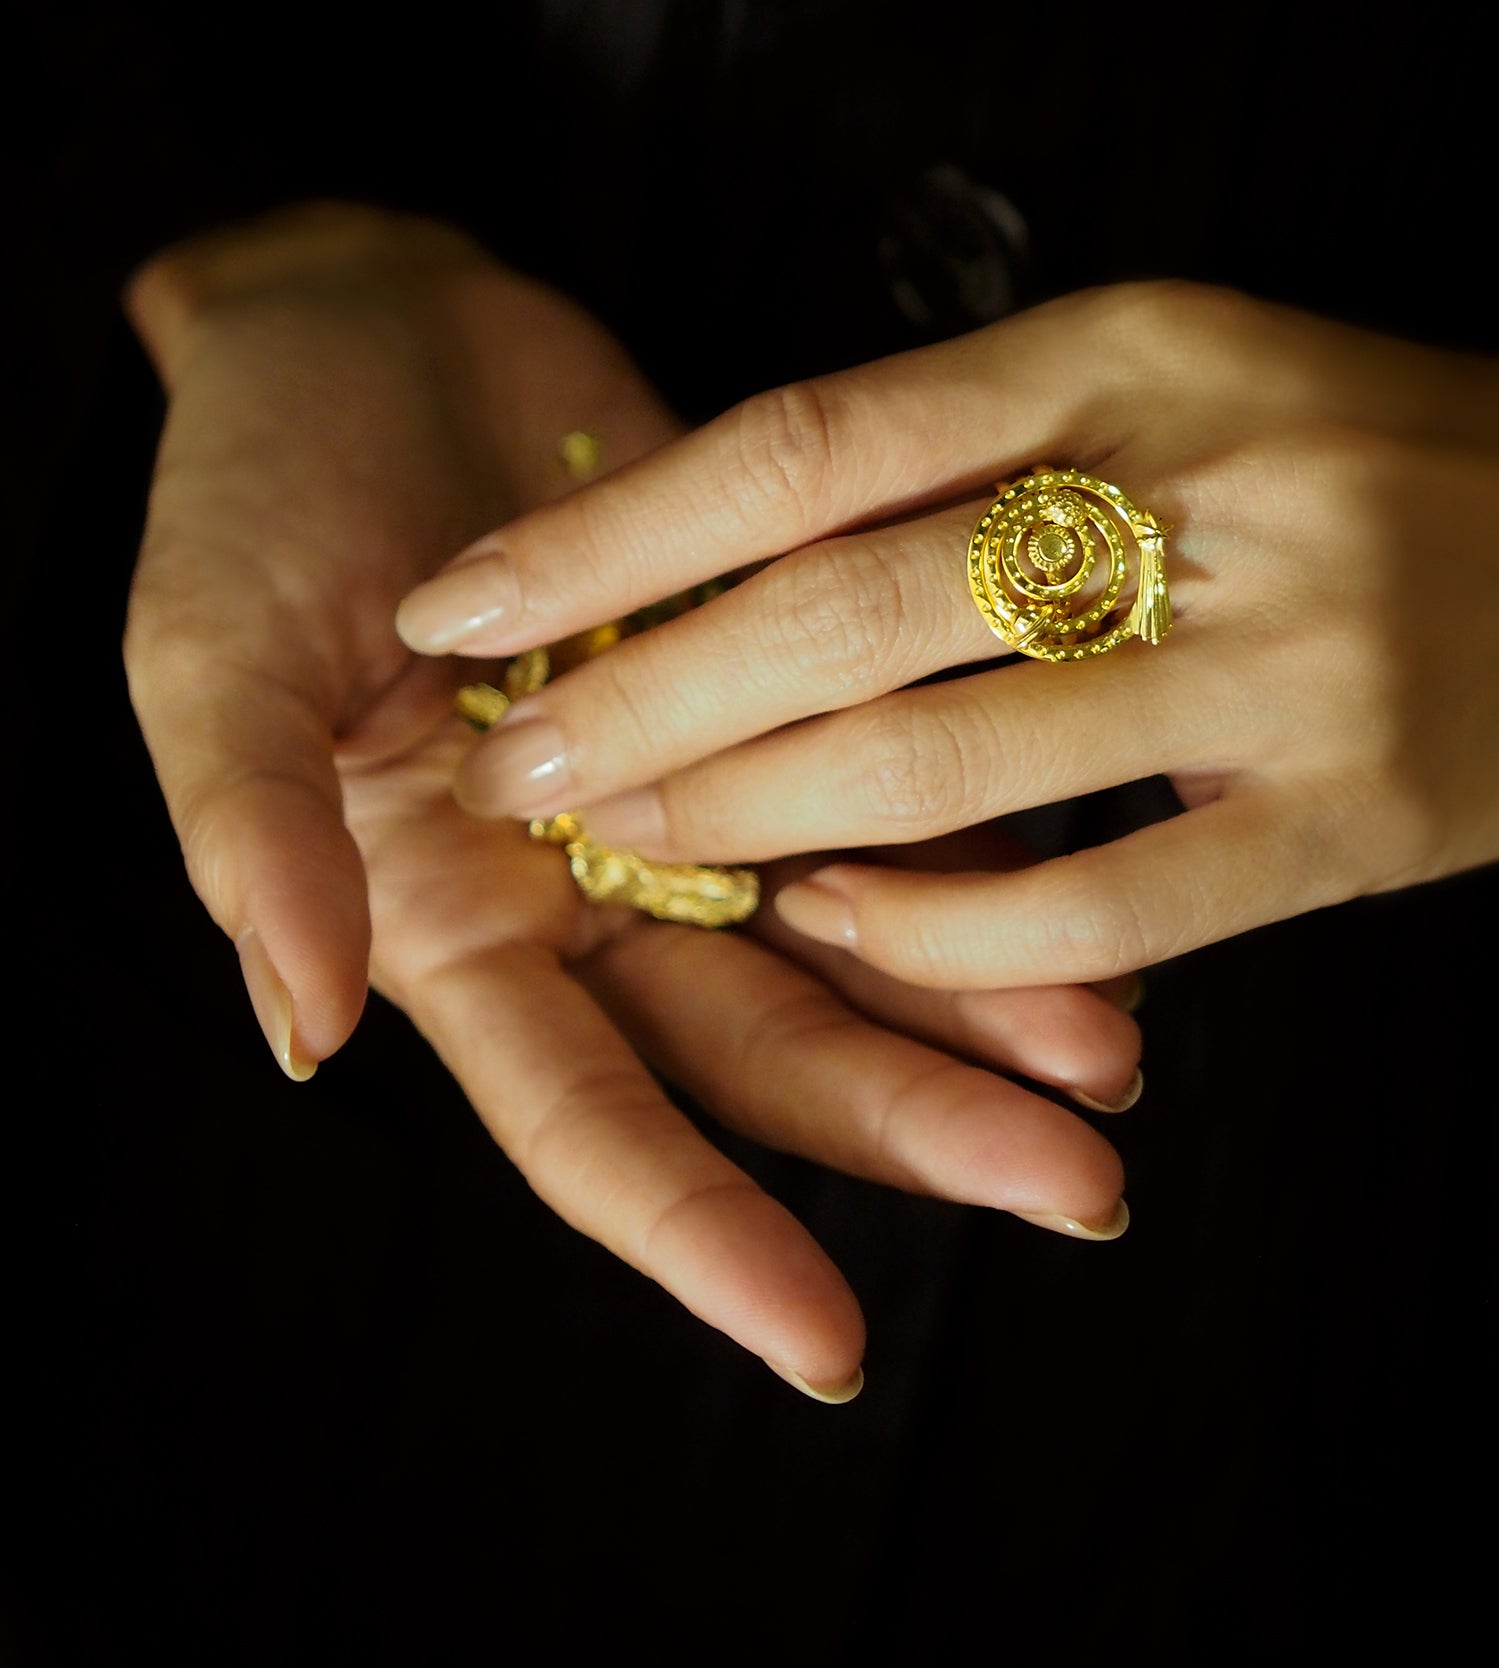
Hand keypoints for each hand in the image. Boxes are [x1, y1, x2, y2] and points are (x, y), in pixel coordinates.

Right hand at [125, 205, 1138, 1389]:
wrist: (360, 324)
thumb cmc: (244, 493)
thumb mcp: (208, 661)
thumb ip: (252, 839)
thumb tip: (313, 1026)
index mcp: (449, 920)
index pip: (585, 1116)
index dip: (698, 1231)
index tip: (825, 1343)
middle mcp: (590, 885)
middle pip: (764, 1043)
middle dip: (914, 1121)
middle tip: (1076, 1185)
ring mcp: (697, 782)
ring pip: (856, 926)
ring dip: (987, 1001)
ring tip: (1121, 1063)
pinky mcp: (780, 666)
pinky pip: (896, 771)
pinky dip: (987, 835)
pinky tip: (1104, 891)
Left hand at [410, 282, 1498, 988]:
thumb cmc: (1381, 438)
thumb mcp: (1188, 363)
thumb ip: (991, 434)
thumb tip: (736, 539)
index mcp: (1135, 347)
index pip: (811, 436)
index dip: (619, 528)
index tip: (464, 600)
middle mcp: (1207, 478)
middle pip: (849, 600)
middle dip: (646, 697)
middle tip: (504, 768)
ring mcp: (1293, 652)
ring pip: (957, 755)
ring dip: (759, 814)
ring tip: (623, 850)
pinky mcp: (1367, 810)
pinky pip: (1113, 903)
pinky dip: (955, 932)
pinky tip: (845, 929)